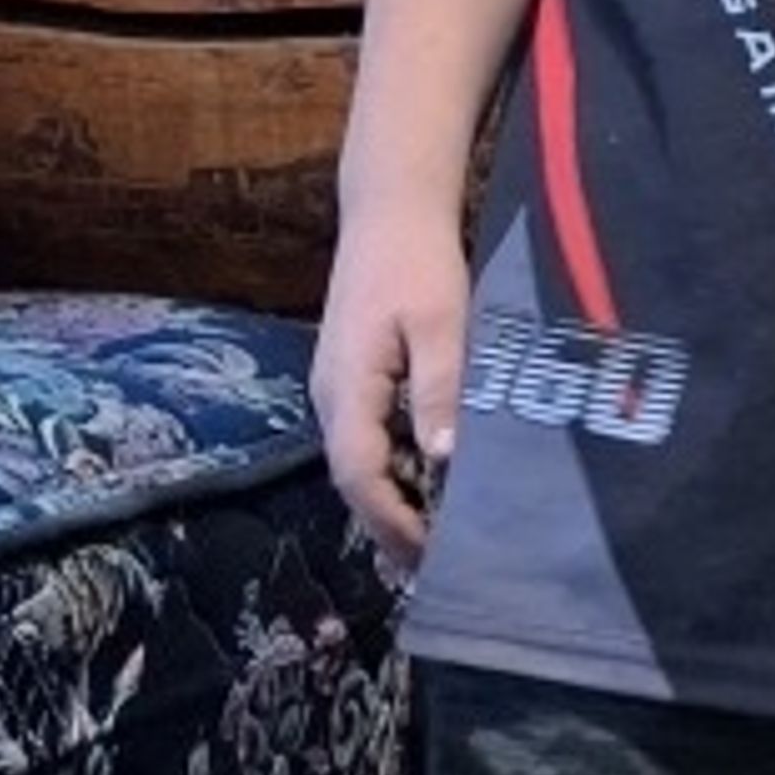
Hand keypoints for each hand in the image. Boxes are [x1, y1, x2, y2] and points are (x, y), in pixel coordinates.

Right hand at [311, 218, 466, 569]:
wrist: (391, 212)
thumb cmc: (418, 263)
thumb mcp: (442, 324)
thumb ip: (441, 389)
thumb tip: (443, 459)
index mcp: (346, 387)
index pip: (358, 474)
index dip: (391, 519)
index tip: (430, 554)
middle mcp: (331, 395)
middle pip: (354, 478)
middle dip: (392, 522)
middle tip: (441, 562)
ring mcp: (338, 387)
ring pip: (361, 460)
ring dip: (396, 498)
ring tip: (443, 533)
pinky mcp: (354, 378)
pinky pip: (369, 438)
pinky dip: (397, 468)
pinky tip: (434, 479)